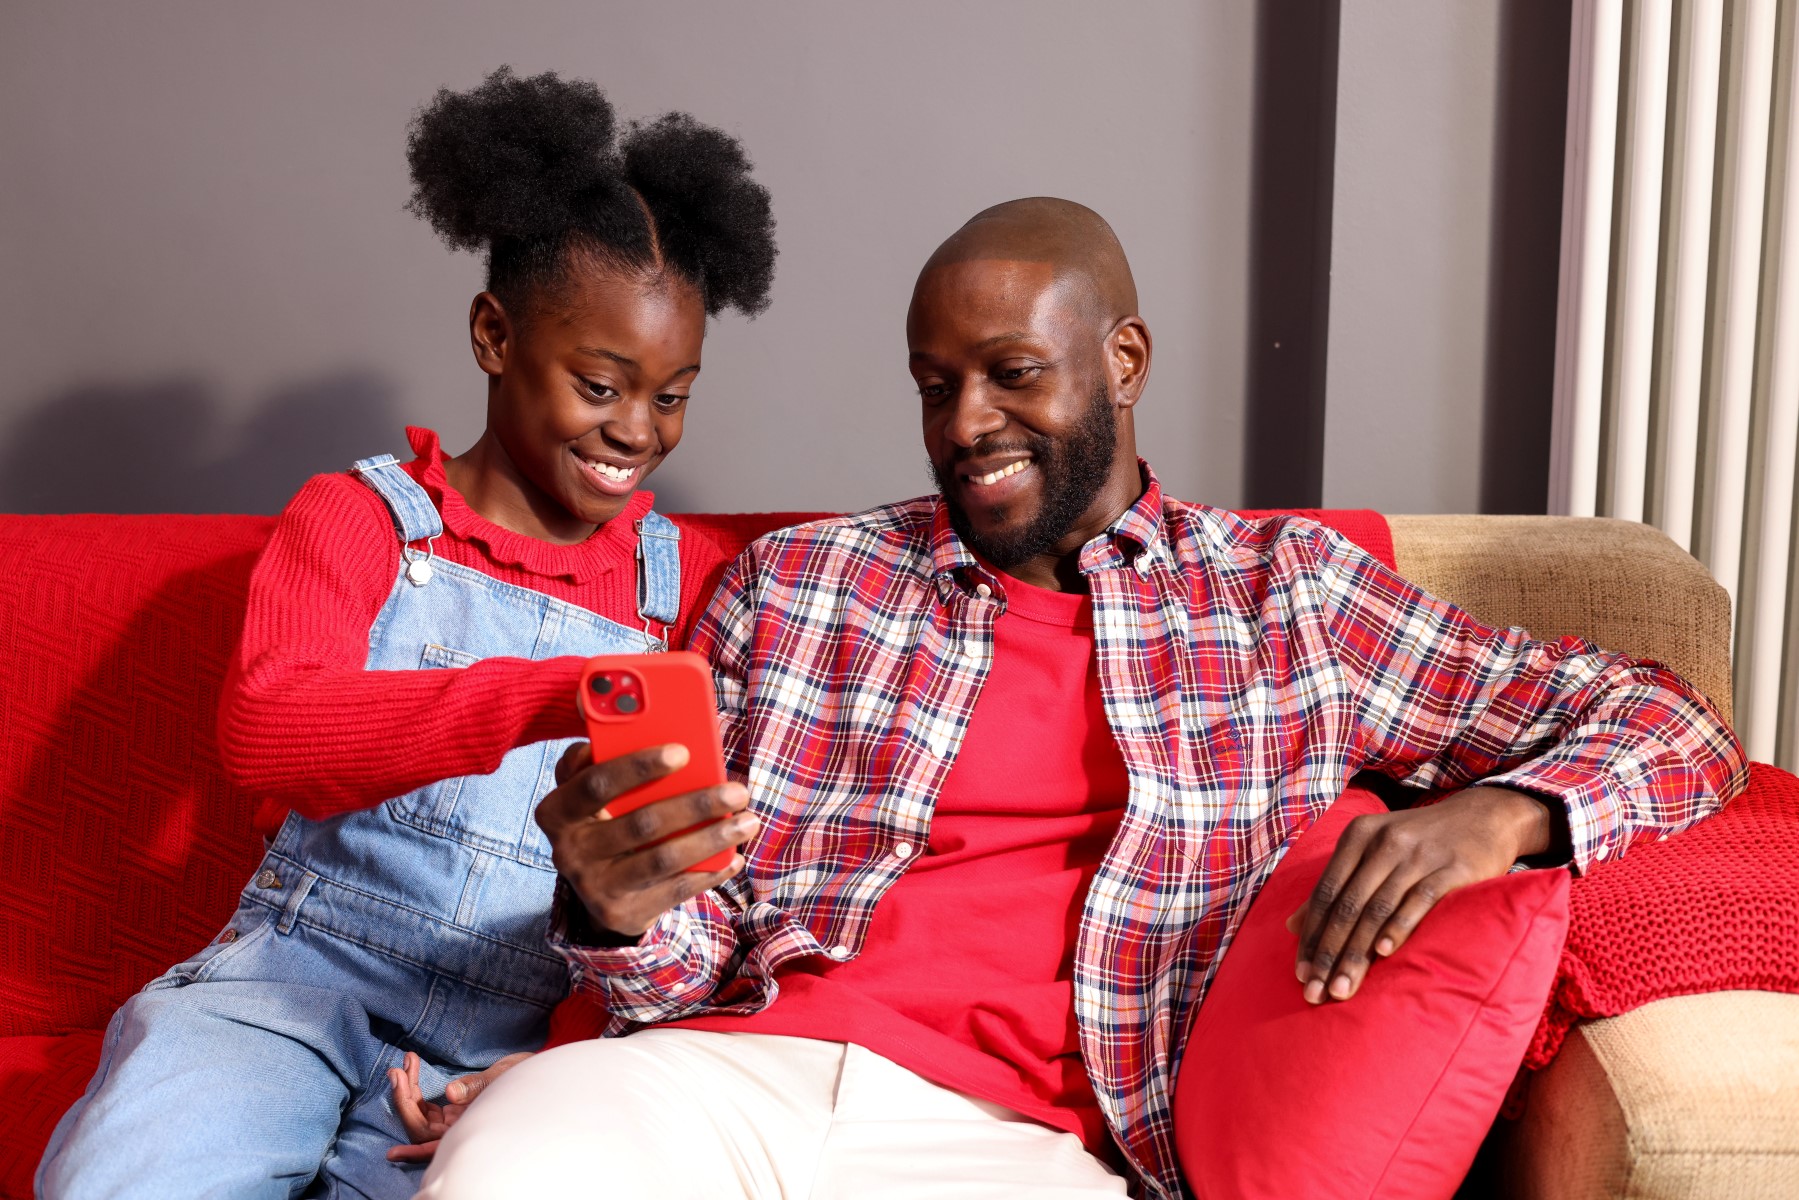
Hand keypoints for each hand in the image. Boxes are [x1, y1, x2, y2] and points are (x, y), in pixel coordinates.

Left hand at [385, 1050, 530, 1161]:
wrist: (537, 1071)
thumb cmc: (525, 1077)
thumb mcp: (502, 1077)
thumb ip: (476, 1086)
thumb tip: (450, 1093)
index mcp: (471, 1129)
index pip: (435, 1148)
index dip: (413, 1153)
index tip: (392, 1152)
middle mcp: (458, 1129)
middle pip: (420, 1127)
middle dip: (404, 1100)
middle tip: (398, 1070)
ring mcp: (454, 1120)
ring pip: (420, 1114)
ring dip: (408, 1089)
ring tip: (405, 1062)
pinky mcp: (453, 1109)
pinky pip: (426, 1104)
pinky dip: (416, 1085)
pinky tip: (413, 1064)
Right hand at [535, 741, 756, 938]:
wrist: (594, 887)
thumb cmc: (604, 816)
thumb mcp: (592, 788)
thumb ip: (604, 754)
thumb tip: (628, 712)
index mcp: (558, 810)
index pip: (596, 783)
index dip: (638, 766)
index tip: (682, 750)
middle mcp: (569, 851)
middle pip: (640, 823)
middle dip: (695, 804)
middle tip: (738, 790)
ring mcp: (594, 886)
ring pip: (662, 859)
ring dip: (712, 838)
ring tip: (748, 820)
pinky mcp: (621, 913)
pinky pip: (674, 891)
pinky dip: (709, 872)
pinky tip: (735, 855)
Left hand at [1285, 786, 1550, 1004]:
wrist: (1481, 817)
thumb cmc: (1418, 842)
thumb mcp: (1371, 852)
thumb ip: (1334, 885)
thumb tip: (1291, 926)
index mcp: (1357, 836)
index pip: (1325, 893)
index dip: (1311, 936)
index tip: (1301, 974)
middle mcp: (1383, 842)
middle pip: (1347, 905)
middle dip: (1329, 953)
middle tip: (1316, 993)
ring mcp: (1418, 854)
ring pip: (1377, 909)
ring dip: (1357, 954)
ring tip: (1343, 990)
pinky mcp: (1452, 868)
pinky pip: (1419, 901)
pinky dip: (1398, 927)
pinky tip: (1383, 953)